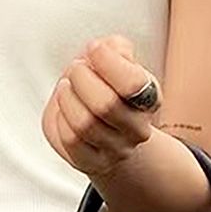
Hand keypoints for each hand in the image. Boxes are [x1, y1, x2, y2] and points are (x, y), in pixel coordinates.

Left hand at [41, 34, 161, 178]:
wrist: (103, 126)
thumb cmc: (107, 87)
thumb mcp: (116, 61)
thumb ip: (115, 48)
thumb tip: (107, 49)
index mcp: (149, 98)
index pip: (132, 83)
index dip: (107, 60)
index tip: (93, 48)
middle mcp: (138, 128)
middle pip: (105, 104)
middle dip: (81, 79)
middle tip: (75, 68)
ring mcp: (116, 149)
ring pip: (84, 124)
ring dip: (67, 98)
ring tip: (66, 86)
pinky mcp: (93, 163)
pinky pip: (71, 140)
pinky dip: (61, 119)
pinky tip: (63, 108)